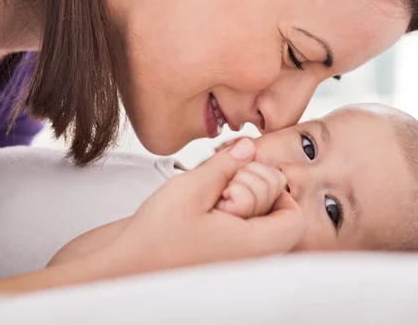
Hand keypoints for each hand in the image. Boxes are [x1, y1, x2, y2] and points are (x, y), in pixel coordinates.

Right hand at [93, 139, 304, 275]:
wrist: (122, 269)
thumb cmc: (154, 239)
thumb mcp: (191, 189)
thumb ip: (226, 165)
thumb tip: (249, 148)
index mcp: (252, 246)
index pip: (295, 219)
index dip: (279, 192)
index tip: (251, 178)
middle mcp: (250, 260)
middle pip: (280, 219)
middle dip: (257, 192)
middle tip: (225, 188)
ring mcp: (235, 262)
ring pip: (262, 226)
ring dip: (245, 202)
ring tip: (212, 197)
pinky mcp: (221, 259)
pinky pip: (244, 235)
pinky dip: (233, 216)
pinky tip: (206, 207)